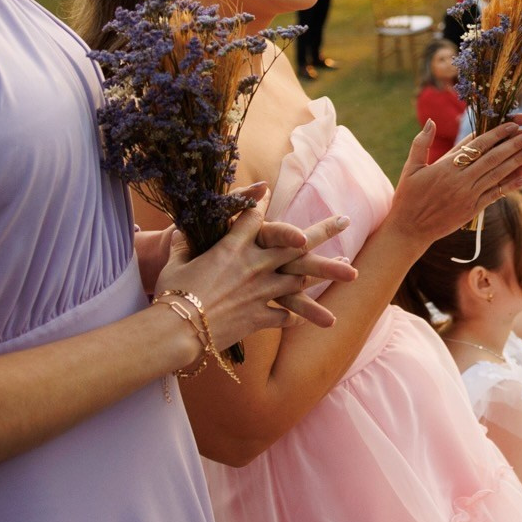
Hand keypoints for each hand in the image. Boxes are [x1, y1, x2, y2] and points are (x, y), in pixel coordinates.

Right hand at [158, 193, 354, 349]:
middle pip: (296, 243)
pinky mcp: (260, 317)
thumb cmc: (172, 294)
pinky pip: (285, 316)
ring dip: (325, 275)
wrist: (176, 330)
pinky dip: (296, 317)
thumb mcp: (176, 262)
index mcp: (232, 248)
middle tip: (345, 220)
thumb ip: (183, 244)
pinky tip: (307, 318)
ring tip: (349, 272)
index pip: (253, 218)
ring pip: (301, 280)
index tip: (268, 191)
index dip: (259, 204)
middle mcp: (254, 266)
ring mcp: (261, 291)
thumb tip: (179, 231)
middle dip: (323, 231)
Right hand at [386, 117, 521, 243]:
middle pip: (494, 158)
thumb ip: (421, 143)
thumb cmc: (408, 197)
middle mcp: (461, 180)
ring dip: (519, 160)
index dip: (498, 134)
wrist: (408, 230)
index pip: (477, 146)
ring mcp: (469, 196)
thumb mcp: (411, 168)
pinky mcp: (473, 209)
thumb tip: (430, 120)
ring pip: (499, 174)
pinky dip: (511, 184)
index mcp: (446, 167)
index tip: (515, 124)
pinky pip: (496, 194)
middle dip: (517, 143)